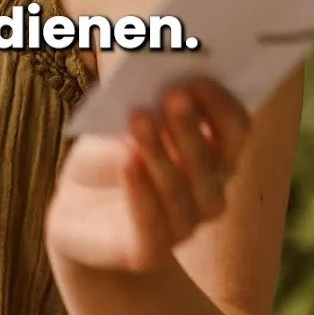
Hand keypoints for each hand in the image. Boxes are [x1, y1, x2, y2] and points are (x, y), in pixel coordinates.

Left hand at [44, 78, 249, 275]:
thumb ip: (145, 97)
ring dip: (162, 154)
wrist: (77, 212)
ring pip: (181, 192)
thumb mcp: (125, 118)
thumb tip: (152, 62)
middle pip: (213, 163)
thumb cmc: (111, 155)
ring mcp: (181, 228)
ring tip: (140, 119)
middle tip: (174, 96)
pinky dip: (140, 191)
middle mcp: (207, 194)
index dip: (221, 105)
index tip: (196, 78)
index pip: (236, 130)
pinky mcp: (147, 253)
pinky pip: (151, 224)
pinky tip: (129, 162)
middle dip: (193, 128)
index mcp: (214, 156)